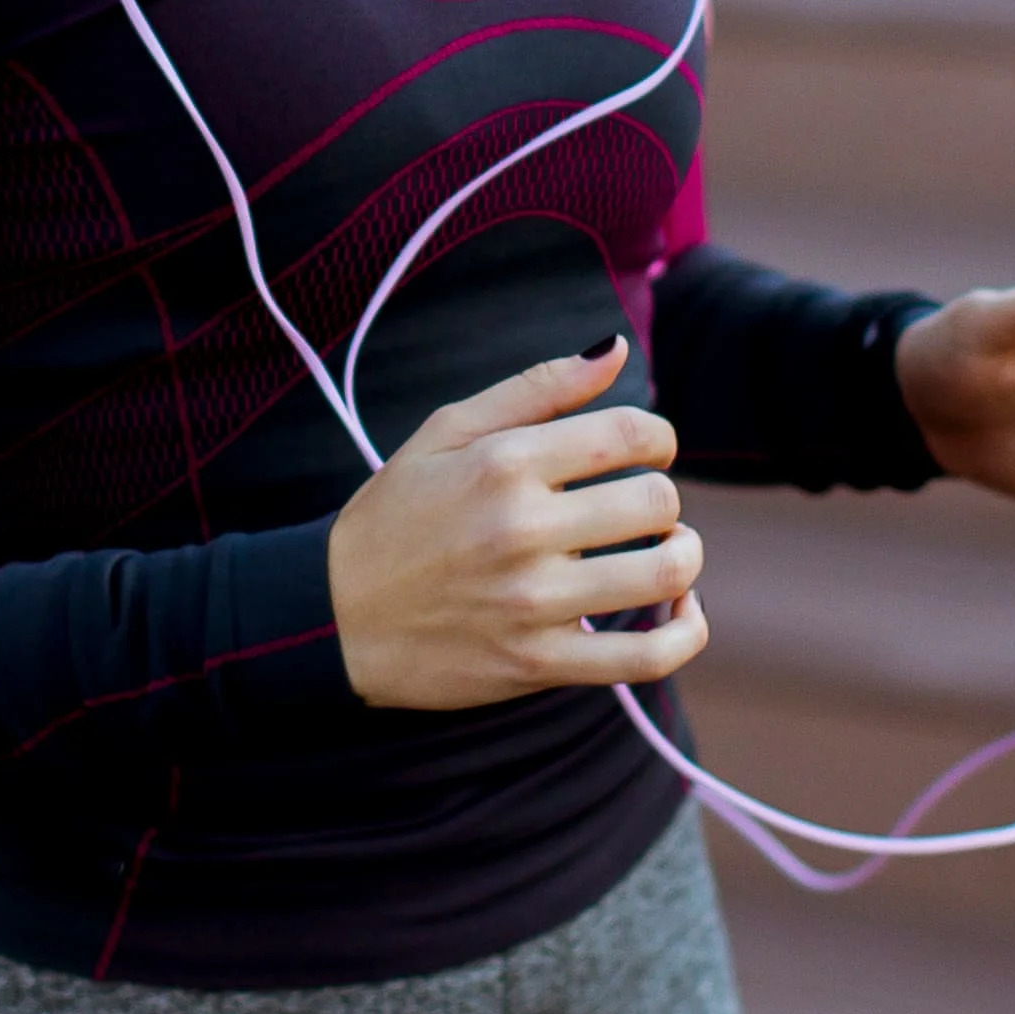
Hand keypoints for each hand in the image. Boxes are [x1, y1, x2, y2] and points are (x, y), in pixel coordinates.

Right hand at [330, 338, 708, 710]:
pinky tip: (681, 614)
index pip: (630, 433)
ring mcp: (533, 602)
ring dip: (682, 558)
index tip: (646, 451)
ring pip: (663, 573)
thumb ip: (536, 388)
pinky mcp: (539, 663)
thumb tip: (617, 350)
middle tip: (639, 509)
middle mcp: (522, 528)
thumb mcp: (445, 433)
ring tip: (666, 554)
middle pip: (656, 502)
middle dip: (663, 499)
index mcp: (504, 463)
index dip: (658, 437)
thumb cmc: (392, 518)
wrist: (329, 616)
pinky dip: (685, 633)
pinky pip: (646, 656)